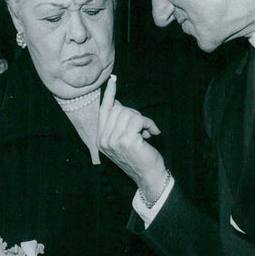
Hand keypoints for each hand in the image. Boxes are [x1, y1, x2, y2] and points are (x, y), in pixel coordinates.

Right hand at [98, 75, 167, 200]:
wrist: (148, 176)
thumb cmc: (139, 157)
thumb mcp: (124, 139)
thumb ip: (118, 124)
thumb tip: (118, 102)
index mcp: (100, 139)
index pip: (104, 111)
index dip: (110, 94)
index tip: (114, 79)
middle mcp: (103, 140)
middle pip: (118, 109)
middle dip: (134, 114)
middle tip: (143, 127)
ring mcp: (113, 140)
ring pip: (128, 113)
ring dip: (142, 120)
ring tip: (147, 132)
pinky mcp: (125, 140)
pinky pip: (138, 120)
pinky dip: (149, 124)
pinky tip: (154, 133)